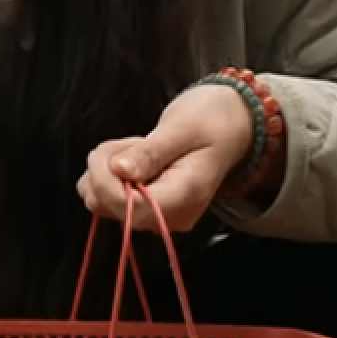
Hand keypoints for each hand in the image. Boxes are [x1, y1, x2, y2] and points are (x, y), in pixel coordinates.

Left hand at [78, 83, 255, 231]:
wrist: (233, 125)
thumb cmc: (213, 121)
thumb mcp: (183, 127)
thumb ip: (151, 152)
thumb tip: (120, 171)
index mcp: (185, 198)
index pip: (130, 208)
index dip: (106, 181)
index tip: (109, 150)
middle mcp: (171, 216)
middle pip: (110, 207)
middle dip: (104, 170)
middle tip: (129, 143)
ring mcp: (158, 214)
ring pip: (103, 203)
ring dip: (104, 171)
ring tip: (135, 148)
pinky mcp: (146, 207)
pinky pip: (108, 198)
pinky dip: (108, 175)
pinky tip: (132, 159)